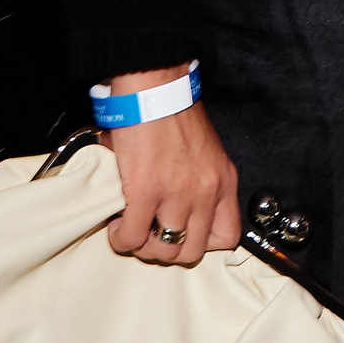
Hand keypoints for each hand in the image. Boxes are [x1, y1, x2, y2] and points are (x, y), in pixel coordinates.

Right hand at [103, 73, 241, 266]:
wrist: (155, 90)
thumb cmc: (174, 115)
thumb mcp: (204, 152)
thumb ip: (199, 182)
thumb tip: (175, 212)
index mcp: (223, 181)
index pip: (227, 237)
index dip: (201, 243)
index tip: (182, 235)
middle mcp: (206, 191)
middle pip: (191, 252)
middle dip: (167, 251)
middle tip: (150, 235)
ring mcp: (178, 193)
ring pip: (162, 251)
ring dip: (142, 246)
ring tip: (131, 229)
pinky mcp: (147, 191)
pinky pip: (132, 236)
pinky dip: (121, 237)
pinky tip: (116, 224)